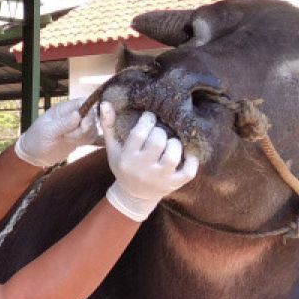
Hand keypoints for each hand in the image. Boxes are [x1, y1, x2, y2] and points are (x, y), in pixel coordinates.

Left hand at [14, 97, 98, 167]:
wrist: (34, 155)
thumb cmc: (36, 139)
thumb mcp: (47, 131)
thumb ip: (63, 123)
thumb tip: (78, 114)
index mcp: (64, 109)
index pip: (83, 102)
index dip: (87, 112)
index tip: (81, 124)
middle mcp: (72, 115)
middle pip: (91, 116)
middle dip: (84, 128)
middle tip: (68, 136)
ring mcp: (77, 126)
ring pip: (93, 127)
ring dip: (84, 136)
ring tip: (68, 139)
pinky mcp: (80, 137)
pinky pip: (91, 136)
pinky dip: (87, 140)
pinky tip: (76, 144)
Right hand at [100, 103, 198, 220]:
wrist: (134, 195)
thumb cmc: (124, 166)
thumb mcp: (113, 149)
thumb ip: (108, 126)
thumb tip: (106, 103)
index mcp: (128, 158)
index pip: (139, 133)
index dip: (147, 120)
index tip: (150, 117)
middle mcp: (143, 169)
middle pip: (158, 141)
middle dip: (161, 131)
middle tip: (160, 131)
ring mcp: (160, 178)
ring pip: (173, 156)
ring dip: (175, 144)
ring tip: (171, 142)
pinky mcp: (174, 184)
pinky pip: (189, 171)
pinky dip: (192, 160)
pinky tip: (187, 153)